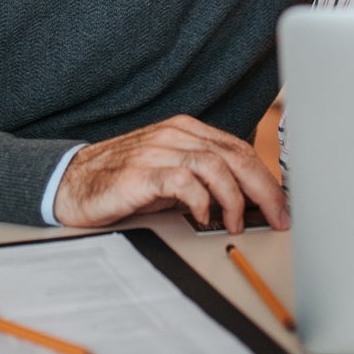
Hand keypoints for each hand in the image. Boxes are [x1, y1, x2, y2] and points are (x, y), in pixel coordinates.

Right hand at [53, 115, 288, 232]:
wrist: (71, 182)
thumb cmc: (124, 181)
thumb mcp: (170, 176)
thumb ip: (203, 179)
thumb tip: (245, 201)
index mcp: (188, 131)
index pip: (240, 150)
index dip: (266, 178)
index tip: (281, 205)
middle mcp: (177, 134)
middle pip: (235, 155)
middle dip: (263, 189)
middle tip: (277, 216)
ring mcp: (159, 149)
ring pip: (215, 165)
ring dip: (234, 198)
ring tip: (236, 223)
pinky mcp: (141, 171)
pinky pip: (183, 180)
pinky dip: (201, 200)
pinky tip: (204, 217)